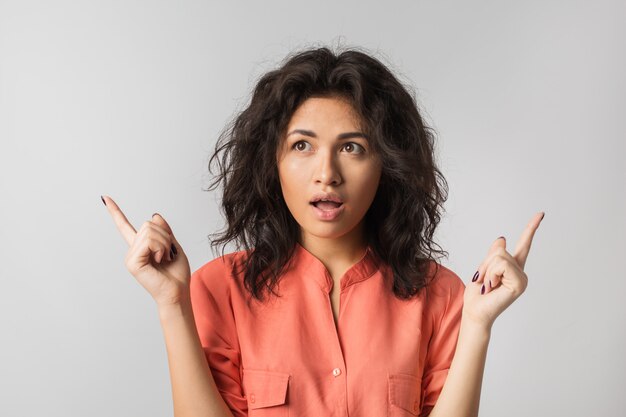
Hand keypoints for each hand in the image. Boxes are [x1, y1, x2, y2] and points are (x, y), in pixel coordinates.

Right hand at [102, 195, 190, 306]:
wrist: (178, 292)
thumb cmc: (177, 274)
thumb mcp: (174, 246)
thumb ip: (164, 231)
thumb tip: (155, 215)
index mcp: (141, 247)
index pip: (124, 226)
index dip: (115, 211)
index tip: (105, 198)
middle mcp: (132, 250)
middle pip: (148, 224)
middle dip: (165, 236)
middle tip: (167, 254)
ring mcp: (131, 257)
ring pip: (150, 231)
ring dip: (164, 243)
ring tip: (164, 258)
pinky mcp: (133, 263)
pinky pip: (149, 242)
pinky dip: (160, 249)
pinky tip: (159, 261)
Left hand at [463, 212, 544, 328]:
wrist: (475, 312)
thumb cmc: (478, 295)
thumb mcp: (484, 268)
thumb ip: (494, 254)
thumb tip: (503, 239)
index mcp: (513, 268)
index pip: (524, 244)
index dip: (532, 228)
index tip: (541, 214)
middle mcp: (521, 272)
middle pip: (501, 250)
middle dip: (486, 264)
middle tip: (484, 281)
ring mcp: (522, 278)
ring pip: (500, 257)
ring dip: (487, 270)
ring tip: (488, 285)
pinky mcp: (519, 284)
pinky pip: (501, 265)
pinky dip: (491, 274)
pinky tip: (492, 288)